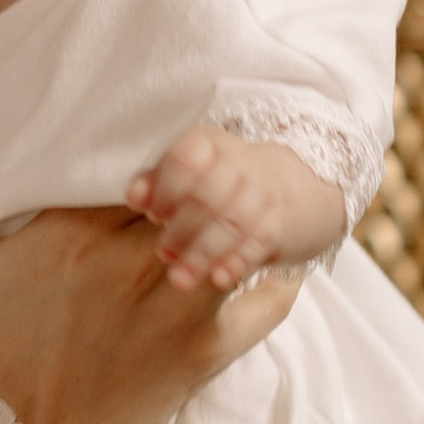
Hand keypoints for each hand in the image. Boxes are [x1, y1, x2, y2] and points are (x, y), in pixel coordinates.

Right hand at [0, 137, 301, 423]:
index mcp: (73, 230)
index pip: (142, 164)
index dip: (154, 161)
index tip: (151, 169)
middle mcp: (132, 259)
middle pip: (193, 191)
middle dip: (200, 183)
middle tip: (200, 185)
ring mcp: (177, 303)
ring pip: (233, 231)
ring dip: (238, 221)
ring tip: (235, 218)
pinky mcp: (205, 348)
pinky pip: (267, 298)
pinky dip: (274, 277)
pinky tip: (264, 267)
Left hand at [127, 127, 345, 293]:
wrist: (289, 188)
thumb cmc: (220, 183)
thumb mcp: (189, 174)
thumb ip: (156, 183)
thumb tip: (135, 197)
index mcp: (209, 144)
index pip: (187, 158)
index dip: (167, 188)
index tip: (155, 215)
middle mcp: (240, 162)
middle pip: (208, 195)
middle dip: (182, 228)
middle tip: (164, 253)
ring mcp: (264, 192)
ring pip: (232, 223)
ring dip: (203, 253)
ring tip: (180, 279)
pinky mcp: (280, 223)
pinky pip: (258, 243)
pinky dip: (237, 262)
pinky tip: (220, 279)